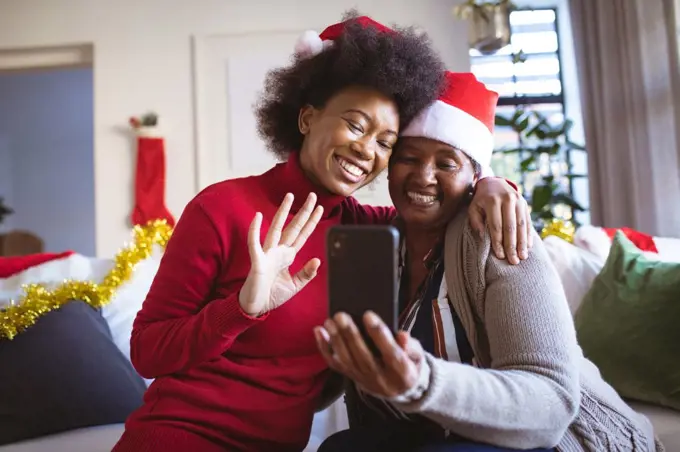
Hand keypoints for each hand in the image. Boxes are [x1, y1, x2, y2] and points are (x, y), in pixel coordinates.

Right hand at [239, 192, 322, 316]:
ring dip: (282, 213)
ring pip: (276, 229)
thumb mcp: (294, 285)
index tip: (320, 208)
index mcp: (287, 256)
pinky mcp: (256, 261)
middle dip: (303, 212)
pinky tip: (258, 216)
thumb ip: (306, 274)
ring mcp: (267, 254)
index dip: (311, 222)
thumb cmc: (271, 295)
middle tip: (312, 195)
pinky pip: (254, 243)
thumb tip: (318, 260)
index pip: (302, 235)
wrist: (255, 307)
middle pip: (293, 227)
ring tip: (289, 196)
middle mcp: (278, 251)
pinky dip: (255, 230)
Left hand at [314, 311, 423, 398]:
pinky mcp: (352, 377)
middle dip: (350, 335)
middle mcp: (381, 379)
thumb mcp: (417, 356)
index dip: (379, 334)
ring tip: (330, 321)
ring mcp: (364, 379)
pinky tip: (319, 331)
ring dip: (336, 340)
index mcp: (402, 372)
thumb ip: (411, 346)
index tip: (368, 314)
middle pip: (363, 357)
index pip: (390, 353)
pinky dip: (324, 348)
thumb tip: (402, 335)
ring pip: (347, 361)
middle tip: (341, 315)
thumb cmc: (409, 364)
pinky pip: (335, 364)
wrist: (400, 390)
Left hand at [469, 177, 532, 264]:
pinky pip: (527, 221)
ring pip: (521, 225)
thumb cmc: (481, 200)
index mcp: (492, 201)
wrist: (494, 183)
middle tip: (513, 261)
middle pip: (510, 227)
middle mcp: (507, 199)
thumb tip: (483, 237)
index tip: (500, 256)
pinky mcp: (525, 204)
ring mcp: (518, 201)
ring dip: (523, 243)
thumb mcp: (473, 208)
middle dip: (512, 246)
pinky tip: (528, 247)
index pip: (496, 225)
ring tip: (522, 257)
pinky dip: (528, 235)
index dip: (498, 242)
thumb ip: (476, 221)